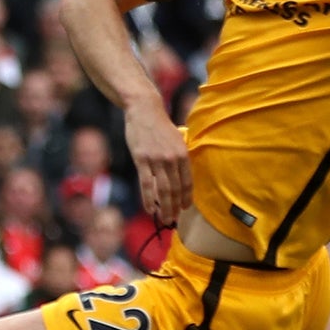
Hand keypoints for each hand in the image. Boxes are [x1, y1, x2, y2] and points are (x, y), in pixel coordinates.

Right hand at [124, 95, 191, 222]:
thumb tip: (179, 174)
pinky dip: (149, 199)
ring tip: (164, 218)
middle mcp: (172, 159)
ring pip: (163, 190)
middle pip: (175, 189)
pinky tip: (150, 209)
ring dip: (164, 207)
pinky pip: (147, 184)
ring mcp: (157, 160)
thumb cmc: (159, 125)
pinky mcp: (142, 160)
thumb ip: (178, 156)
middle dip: (175, 207)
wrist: (144, 110)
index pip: (187, 182)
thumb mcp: (176, 139)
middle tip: (174, 219)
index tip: (184, 208)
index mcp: (183, 154)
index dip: (186, 197)